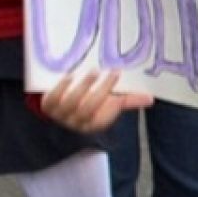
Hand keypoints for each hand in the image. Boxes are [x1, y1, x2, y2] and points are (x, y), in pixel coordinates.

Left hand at [39, 70, 153, 133]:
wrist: (61, 109)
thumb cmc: (90, 104)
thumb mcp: (109, 104)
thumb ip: (128, 101)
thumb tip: (150, 99)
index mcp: (93, 124)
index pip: (103, 115)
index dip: (111, 99)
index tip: (117, 75)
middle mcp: (76, 123)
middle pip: (88, 108)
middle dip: (101, 90)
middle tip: (110, 72)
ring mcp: (60, 115)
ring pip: (71, 103)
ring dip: (83, 87)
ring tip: (94, 72)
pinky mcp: (47, 106)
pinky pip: (52, 98)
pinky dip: (61, 87)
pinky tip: (70, 76)